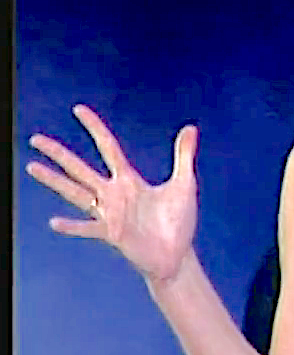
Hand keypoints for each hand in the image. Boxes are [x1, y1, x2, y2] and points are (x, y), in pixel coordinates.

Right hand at [27, 104, 198, 283]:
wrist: (177, 255)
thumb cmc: (178, 221)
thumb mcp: (184, 184)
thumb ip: (183, 155)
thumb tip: (190, 127)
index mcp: (129, 180)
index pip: (108, 147)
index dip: (94, 128)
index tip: (78, 109)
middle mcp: (114, 195)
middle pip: (80, 169)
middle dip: (59, 154)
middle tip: (35, 139)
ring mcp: (110, 215)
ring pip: (76, 194)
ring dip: (55, 181)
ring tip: (32, 167)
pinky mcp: (113, 235)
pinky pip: (90, 229)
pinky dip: (73, 226)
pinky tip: (54, 222)